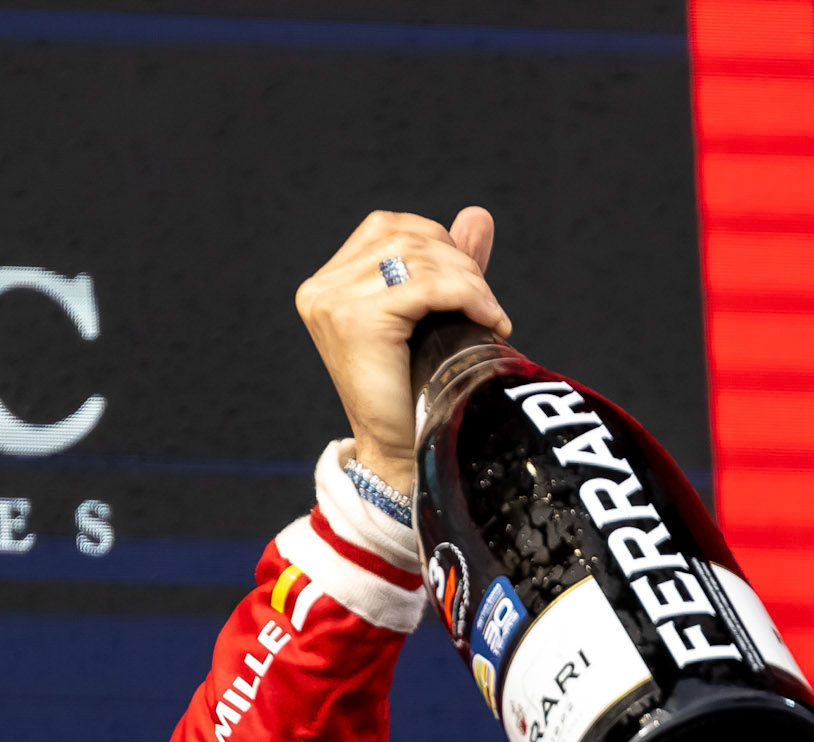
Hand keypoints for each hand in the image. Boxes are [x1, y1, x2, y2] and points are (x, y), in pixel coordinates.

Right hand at [296, 207, 508, 497]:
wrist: (398, 455)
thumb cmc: (413, 395)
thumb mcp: (433, 318)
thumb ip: (448, 266)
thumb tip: (478, 215)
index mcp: (327, 283)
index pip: (388, 229)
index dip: (439, 247)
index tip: (472, 287)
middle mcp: (321, 288)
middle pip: (405, 237)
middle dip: (459, 264)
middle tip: (488, 304)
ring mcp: (331, 301)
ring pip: (418, 259)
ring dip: (469, 283)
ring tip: (491, 316)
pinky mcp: (354, 318)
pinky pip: (425, 287)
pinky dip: (467, 296)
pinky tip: (490, 320)